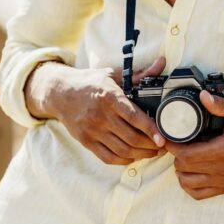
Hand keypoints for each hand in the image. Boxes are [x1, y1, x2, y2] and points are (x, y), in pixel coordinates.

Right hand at [45, 56, 167, 165]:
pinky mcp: (86, 141)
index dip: (150, 130)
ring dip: (142, 155)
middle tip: (163, 146)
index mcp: (109, 97)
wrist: (60, 92)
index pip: (134, 117)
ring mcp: (92, 131)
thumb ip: (139, 74)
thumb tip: (161, 63)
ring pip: (122, 150)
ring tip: (153, 152)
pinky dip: (125, 160)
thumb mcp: (113, 74)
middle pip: (131, 138)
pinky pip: (108, 157)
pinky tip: (134, 156)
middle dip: (151, 146)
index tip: (163, 139)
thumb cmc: (90, 82)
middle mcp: (100, 116)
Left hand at [163, 90, 223, 199]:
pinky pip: (199, 194)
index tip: (170, 137)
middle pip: (184, 168)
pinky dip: (189, 185)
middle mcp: (222, 169)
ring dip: (181, 171)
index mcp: (223, 150)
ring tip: (184, 157)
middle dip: (176, 156)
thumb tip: (202, 96)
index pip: (186, 155)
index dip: (173, 146)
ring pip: (188, 184)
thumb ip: (220, 104)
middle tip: (177, 144)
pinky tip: (191, 172)